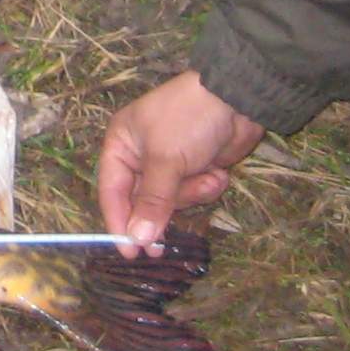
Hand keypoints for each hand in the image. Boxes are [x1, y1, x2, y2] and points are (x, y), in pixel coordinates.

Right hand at [96, 71, 265, 253]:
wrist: (237, 98)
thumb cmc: (187, 120)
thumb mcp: (165, 160)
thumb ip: (152, 201)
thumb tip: (137, 239)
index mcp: (121, 145)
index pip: (112, 191)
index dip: (118, 222)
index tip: (129, 251)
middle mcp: (141, 155)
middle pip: (142, 201)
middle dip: (161, 213)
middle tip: (163, 247)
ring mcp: (170, 163)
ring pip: (172, 200)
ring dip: (191, 194)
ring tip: (207, 178)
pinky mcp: (195, 168)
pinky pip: (194, 192)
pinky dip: (207, 186)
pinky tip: (218, 172)